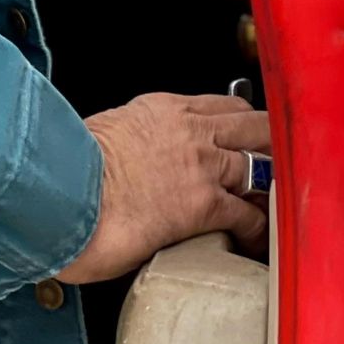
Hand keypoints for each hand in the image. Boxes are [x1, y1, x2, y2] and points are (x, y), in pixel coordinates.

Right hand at [56, 91, 270, 284]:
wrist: (65, 189)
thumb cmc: (70, 166)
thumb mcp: (104, 132)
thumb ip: (129, 138)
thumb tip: (126, 156)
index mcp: (162, 109)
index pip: (219, 104)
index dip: (240, 119)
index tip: (246, 133)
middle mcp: (189, 130)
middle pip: (253, 124)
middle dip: (270, 141)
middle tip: (279, 162)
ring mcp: (202, 165)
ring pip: (261, 163)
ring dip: (273, 184)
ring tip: (277, 202)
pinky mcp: (205, 204)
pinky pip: (251, 214)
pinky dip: (260, 228)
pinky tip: (259, 239)